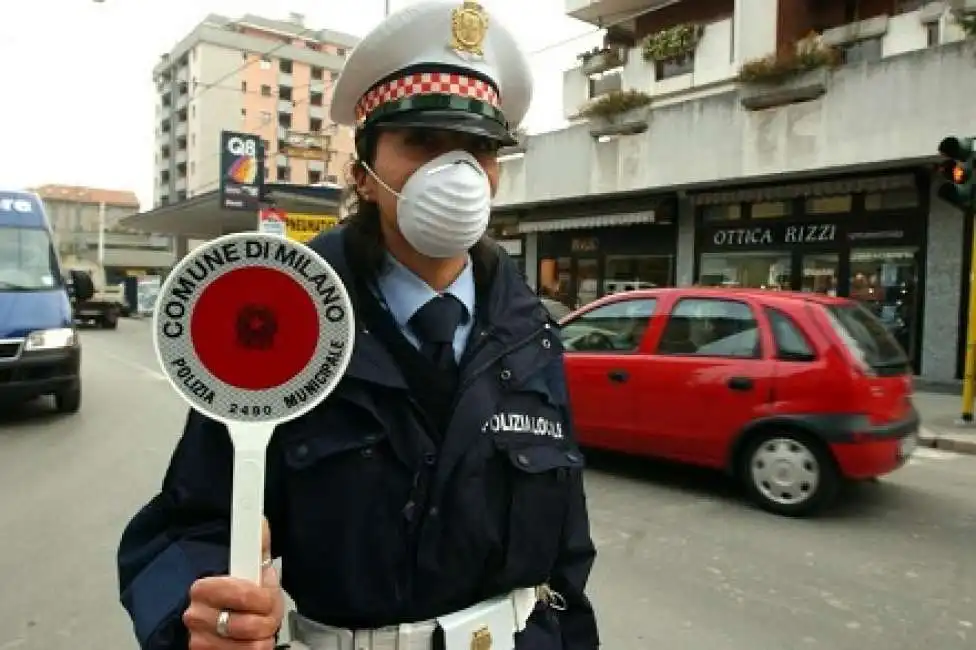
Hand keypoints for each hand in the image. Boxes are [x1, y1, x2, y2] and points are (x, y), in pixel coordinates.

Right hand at [183, 518, 283, 648]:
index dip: (263, 598)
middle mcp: (196, 618)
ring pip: (251, 648)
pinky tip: (249, 643)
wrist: (220, 615)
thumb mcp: (249, 563)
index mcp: (203, 588)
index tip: (266, 598)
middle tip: (265, 615)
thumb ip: (254, 541)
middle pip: (251, 627)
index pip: (242, 595)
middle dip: (267, 621)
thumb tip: (259, 519)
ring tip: (259, 629)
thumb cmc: (239, 590)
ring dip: (262, 639)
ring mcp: (200, 642)